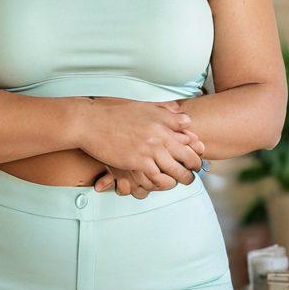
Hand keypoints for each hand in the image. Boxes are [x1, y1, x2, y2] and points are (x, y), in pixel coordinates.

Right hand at [78, 98, 203, 182]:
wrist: (91, 122)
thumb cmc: (114, 113)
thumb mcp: (143, 106)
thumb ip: (164, 109)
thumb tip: (182, 115)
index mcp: (161, 119)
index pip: (189, 135)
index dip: (196, 146)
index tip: (197, 152)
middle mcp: (159, 134)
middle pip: (187, 154)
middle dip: (194, 165)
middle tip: (196, 171)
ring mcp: (149, 149)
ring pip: (175, 169)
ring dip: (183, 178)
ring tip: (185, 181)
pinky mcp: (138, 162)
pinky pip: (157, 177)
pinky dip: (164, 183)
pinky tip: (165, 184)